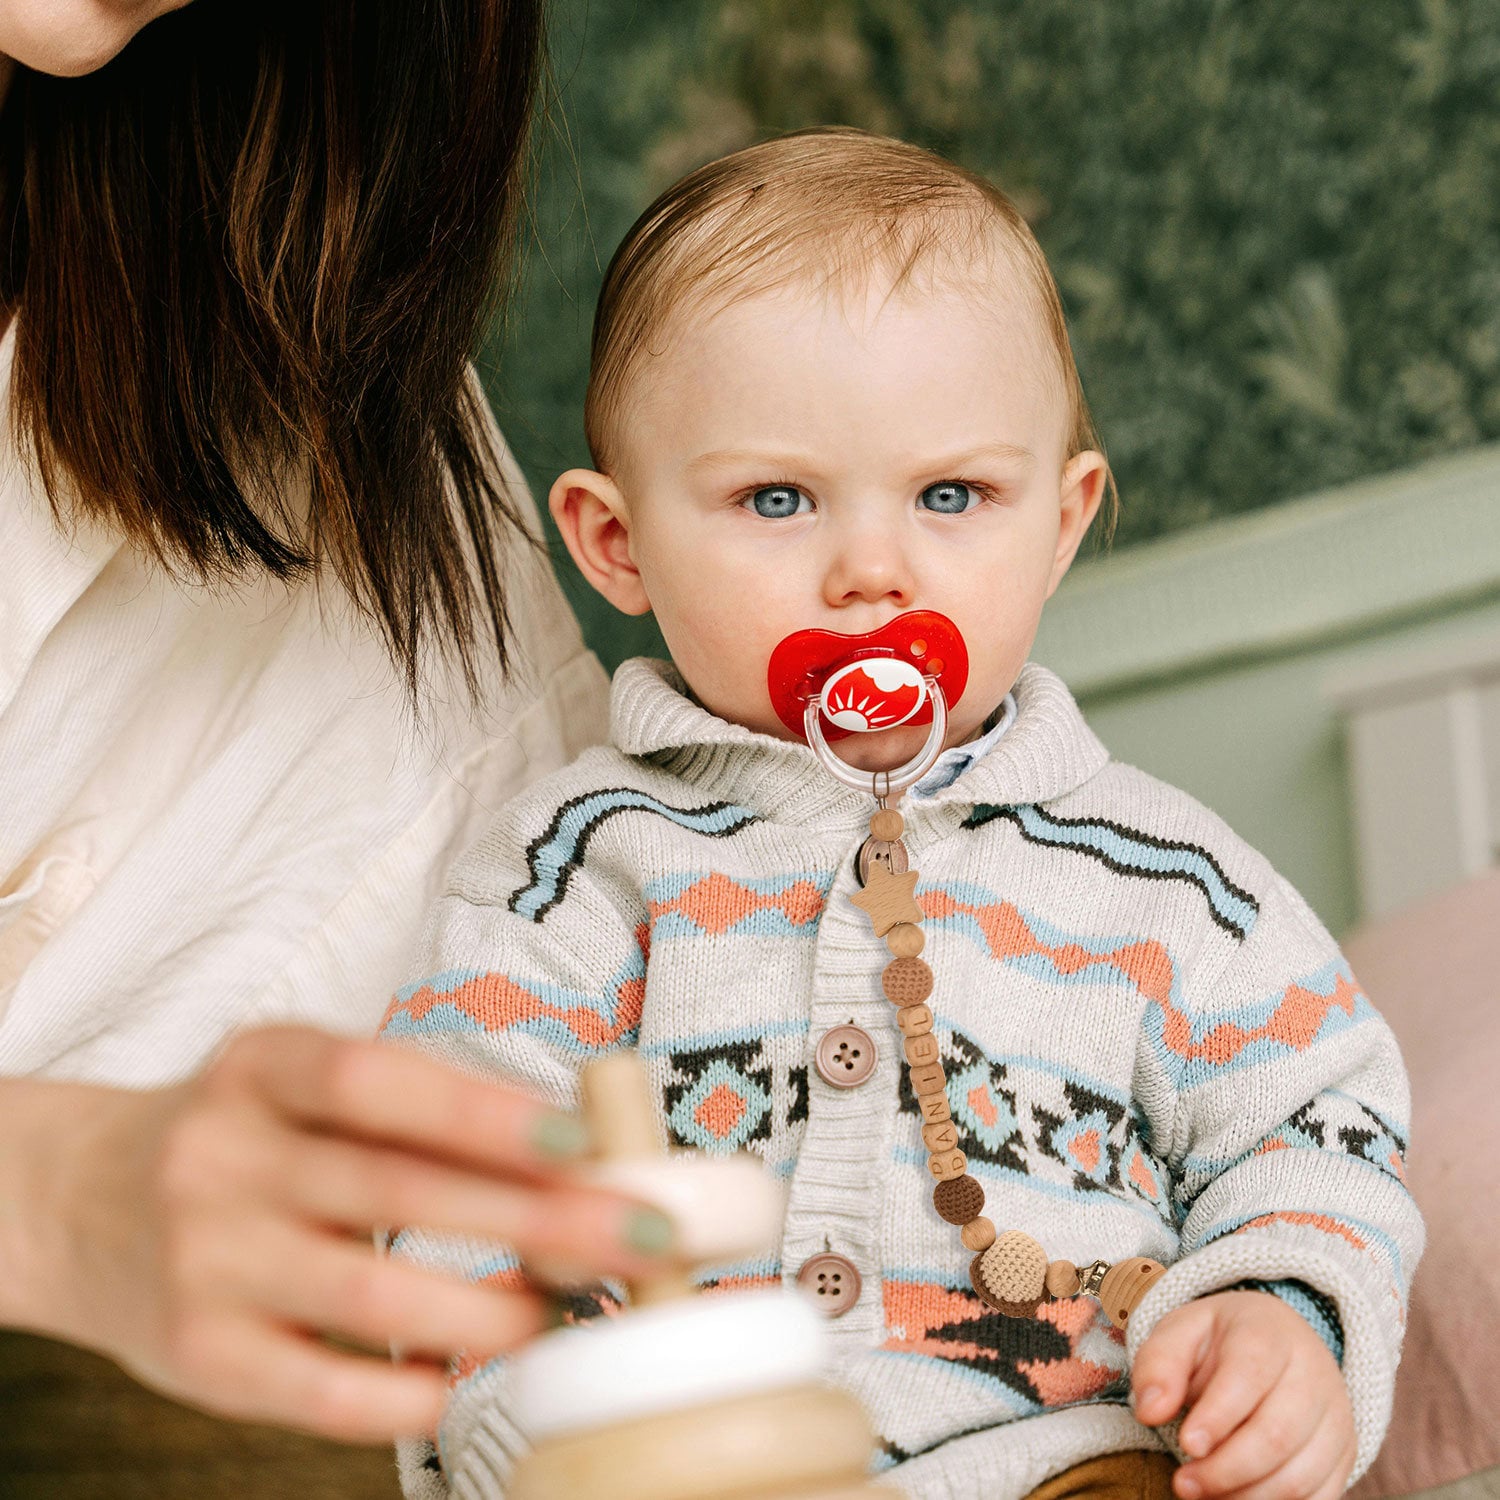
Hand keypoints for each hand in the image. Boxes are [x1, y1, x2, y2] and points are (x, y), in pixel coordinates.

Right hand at [1, 1027, 678, 1441]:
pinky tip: (473, 1373)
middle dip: (541, 1218)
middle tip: (643, 1233)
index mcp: (262, 1065)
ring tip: (567, 1307)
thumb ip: (418, 1109)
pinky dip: (416, 1389)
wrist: (82, 1203)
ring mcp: (203, 1261)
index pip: (379, 1078)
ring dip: (493, 1308)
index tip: (585, 1140)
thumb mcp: (305, 1087)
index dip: (484, 1111)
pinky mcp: (199, 1359)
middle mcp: (221, 1156)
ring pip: (373, 1294)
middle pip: (399, 1190)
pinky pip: (326, 1391)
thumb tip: (578, 1152)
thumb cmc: (246, 1136)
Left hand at [1132, 1289, 1355, 1499]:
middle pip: (1277, 1435)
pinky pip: (1320, 1498)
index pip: (1249, 1376)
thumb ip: (1159, 1365)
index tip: (1186, 1445)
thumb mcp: (1181, 1333)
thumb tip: (1149, 1411)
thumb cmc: (1219, 1342)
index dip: (1218, 1417)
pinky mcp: (1344, 1455)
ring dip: (1248, 1498)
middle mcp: (1314, 1374)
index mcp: (1269, 1334)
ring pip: (1300, 1476)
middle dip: (1225, 1469)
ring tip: (1205, 1496)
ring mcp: (1336, 1418)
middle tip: (1183, 1484)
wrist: (1278, 1341)